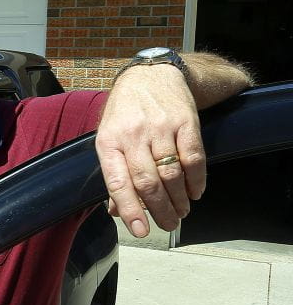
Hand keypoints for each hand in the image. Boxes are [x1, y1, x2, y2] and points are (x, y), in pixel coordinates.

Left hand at [95, 65, 204, 236]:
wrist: (151, 74)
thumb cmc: (125, 112)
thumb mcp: (109, 138)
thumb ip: (114, 174)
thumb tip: (115, 211)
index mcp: (108, 142)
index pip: (117, 183)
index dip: (130, 209)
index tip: (140, 230)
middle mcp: (133, 135)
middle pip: (148, 182)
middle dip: (160, 210)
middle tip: (168, 224)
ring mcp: (160, 127)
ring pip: (172, 174)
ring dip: (179, 199)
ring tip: (181, 212)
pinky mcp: (185, 121)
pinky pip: (193, 157)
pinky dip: (197, 180)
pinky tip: (195, 192)